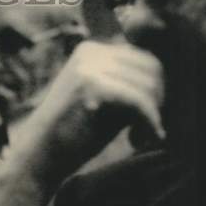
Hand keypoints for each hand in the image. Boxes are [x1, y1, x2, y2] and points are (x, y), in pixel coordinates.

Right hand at [0, 41, 164, 205]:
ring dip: (151, 116)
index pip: (145, 59)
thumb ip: (131, 85)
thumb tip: (166, 83)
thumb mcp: (107, 100)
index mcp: (93, 48)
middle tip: (145, 130)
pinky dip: (147, 122)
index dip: (154, 91)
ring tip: (138, 138)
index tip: (145, 119)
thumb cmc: (74, 134)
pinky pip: (138, 101)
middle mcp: (91, 50)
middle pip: (152, 69)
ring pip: (148, 85)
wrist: (38, 156)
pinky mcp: (91, 85)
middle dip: (156, 102)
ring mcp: (89, 65)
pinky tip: (140, 140)